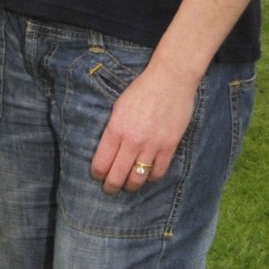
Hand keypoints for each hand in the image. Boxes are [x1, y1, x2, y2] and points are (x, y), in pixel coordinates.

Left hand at [90, 62, 198, 193]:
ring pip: (137, 179)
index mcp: (115, 129)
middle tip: (110, 189)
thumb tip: (108, 151)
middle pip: (117, 176)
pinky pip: (158, 172)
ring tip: (129, 184)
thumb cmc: (142, 90)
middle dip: (111, 187)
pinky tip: (147, 174)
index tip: (98, 176)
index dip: (97, 174)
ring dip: (131, 185)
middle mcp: (132, 140)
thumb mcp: (118, 108)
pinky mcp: (169, 146)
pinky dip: (151, 177)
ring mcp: (152, 145)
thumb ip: (113, 131)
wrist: (171, 80)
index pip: (101, 163)